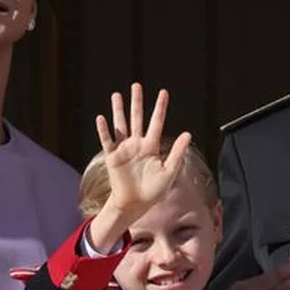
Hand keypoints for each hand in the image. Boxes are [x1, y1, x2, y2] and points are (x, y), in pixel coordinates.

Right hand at [87, 83, 190, 250]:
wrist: (135, 204)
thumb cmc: (154, 190)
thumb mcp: (169, 171)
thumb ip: (177, 152)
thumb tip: (188, 133)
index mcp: (152, 146)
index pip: (157, 122)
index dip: (160, 107)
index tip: (163, 92)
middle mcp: (137, 144)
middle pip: (137, 118)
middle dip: (137, 102)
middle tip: (136, 85)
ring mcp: (124, 149)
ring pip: (121, 125)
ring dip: (118, 110)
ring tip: (117, 95)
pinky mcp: (112, 157)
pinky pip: (107, 140)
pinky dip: (104, 130)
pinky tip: (101, 118)